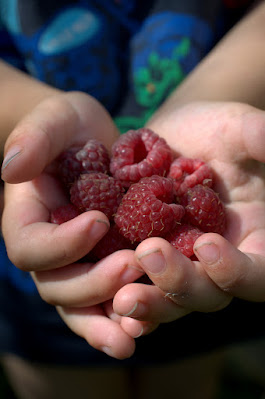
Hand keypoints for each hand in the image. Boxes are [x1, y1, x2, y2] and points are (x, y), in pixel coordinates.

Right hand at [1, 91, 149, 358]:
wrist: (98, 142)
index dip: (61, 244)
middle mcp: (49, 251)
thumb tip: (11, 168)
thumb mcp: (55, 119)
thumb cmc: (72, 127)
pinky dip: (126, 318)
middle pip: (57, 287)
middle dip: (93, 285)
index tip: (98, 221)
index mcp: (28, 220)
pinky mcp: (106, 266)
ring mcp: (77, 264)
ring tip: (136, 333)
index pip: (32, 247)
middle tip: (132, 268)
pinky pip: (110, 302)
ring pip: (82, 308)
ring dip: (107, 324)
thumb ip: (33, 138)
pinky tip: (150, 325)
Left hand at [113, 101, 264, 330]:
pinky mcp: (149, 261)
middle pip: (209, 294)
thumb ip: (254, 134)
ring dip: (150, 303)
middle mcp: (218, 261)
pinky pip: (141, 288)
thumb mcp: (235, 127)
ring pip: (172, 299)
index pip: (257, 272)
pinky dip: (127, 301)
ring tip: (122, 297)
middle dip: (180, 283)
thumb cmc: (211, 132)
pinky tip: (107, 303)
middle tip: (149, 255)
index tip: (206, 244)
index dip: (236, 271)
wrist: (172, 140)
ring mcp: (182, 263)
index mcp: (251, 237)